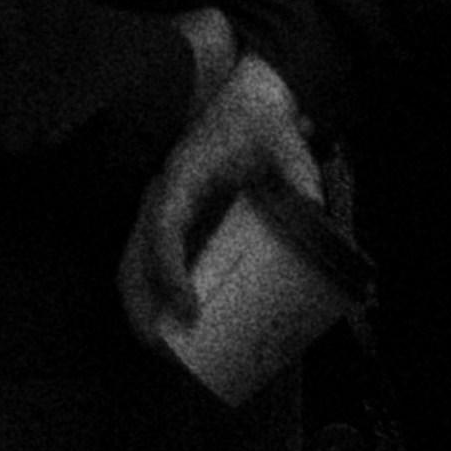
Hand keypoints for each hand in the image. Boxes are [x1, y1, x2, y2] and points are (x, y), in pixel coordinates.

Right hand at [118, 42, 319, 355]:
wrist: (247, 99)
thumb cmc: (261, 123)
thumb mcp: (285, 145)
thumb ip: (301, 177)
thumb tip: (318, 221)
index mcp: (182, 176)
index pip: (163, 227)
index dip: (170, 271)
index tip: (190, 309)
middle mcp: (164, 196)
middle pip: (133, 255)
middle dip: (142, 306)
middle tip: (167, 350)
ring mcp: (165, 212)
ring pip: (133, 264)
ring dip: (143, 309)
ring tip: (166, 352)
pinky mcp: (177, 223)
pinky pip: (151, 265)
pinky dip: (154, 298)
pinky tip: (173, 328)